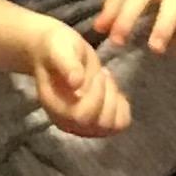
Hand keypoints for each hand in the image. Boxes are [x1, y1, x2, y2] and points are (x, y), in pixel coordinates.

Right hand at [25, 17, 129, 139]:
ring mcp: (83, 126)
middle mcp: (69, 123)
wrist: (54, 53)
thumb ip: (67, 65)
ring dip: (115, 100)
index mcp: (57, 108)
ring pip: (112, 126)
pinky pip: (119, 123)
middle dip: (108, 96)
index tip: (98, 73)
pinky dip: (121, 106)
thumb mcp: (60, 50)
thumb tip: (76, 83)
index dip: (97, 95)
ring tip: (105, 80)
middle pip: (101, 124)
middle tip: (102, 74)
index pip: (83, 116)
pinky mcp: (96, 122)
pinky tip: (111, 89)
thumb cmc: (56, 50)